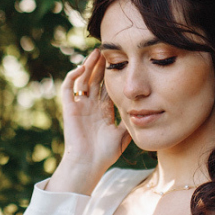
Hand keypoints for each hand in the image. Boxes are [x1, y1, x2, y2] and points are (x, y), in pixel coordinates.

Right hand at [47, 50, 130, 194]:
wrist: (89, 164)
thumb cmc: (106, 153)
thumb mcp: (124, 133)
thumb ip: (131, 120)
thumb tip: (146, 109)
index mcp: (103, 110)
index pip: (107, 86)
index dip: (112, 73)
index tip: (121, 60)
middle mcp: (91, 106)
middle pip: (95, 79)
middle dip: (101, 65)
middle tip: (107, 50)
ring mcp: (79, 106)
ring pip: (82, 80)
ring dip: (88, 66)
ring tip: (96, 53)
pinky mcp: (69, 108)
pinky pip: (68, 88)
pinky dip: (73, 76)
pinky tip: (83, 68)